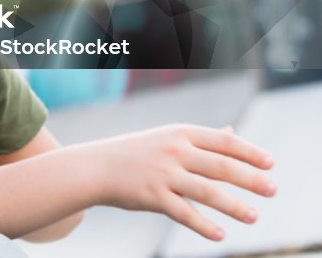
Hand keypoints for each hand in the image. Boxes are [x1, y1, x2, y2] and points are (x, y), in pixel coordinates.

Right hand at [87, 125, 275, 240]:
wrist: (95, 167)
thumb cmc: (136, 152)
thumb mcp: (167, 138)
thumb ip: (201, 139)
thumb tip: (233, 132)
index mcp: (180, 134)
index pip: (223, 141)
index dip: (249, 152)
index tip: (270, 164)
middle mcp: (174, 152)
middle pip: (221, 166)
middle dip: (251, 179)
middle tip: (273, 190)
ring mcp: (163, 174)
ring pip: (207, 191)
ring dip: (234, 206)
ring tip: (254, 216)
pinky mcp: (152, 197)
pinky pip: (183, 213)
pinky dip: (203, 225)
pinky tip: (220, 235)